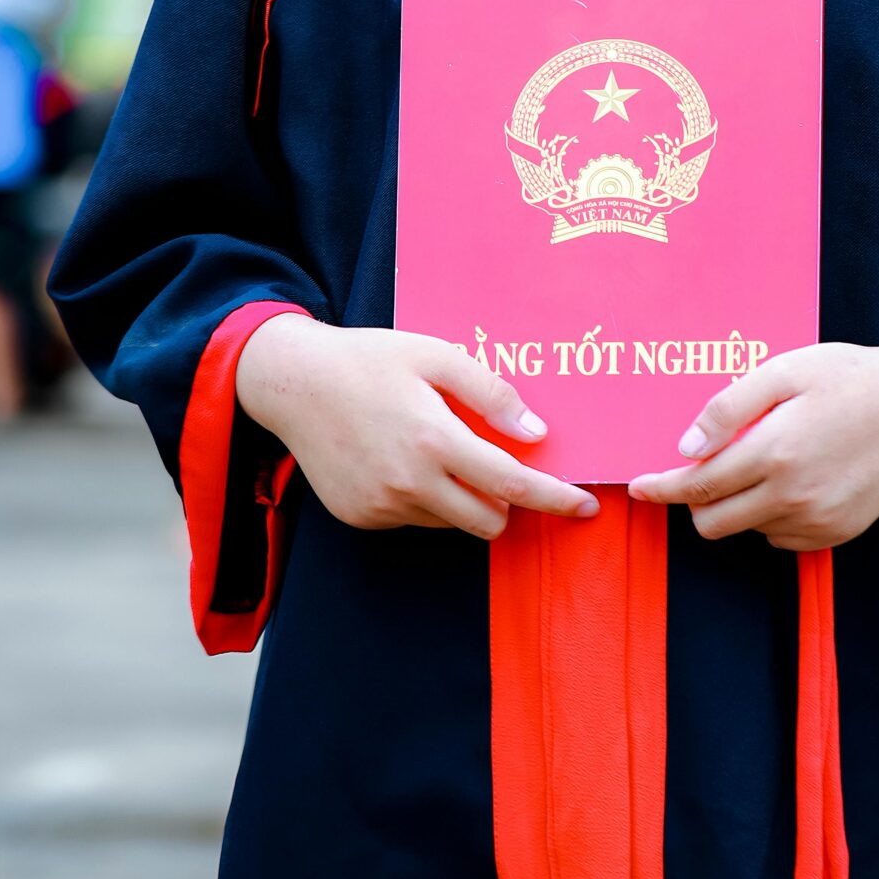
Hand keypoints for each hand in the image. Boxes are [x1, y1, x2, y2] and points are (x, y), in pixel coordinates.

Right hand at [235, 315, 598, 539]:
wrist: (292, 383)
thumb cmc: (370, 360)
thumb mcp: (435, 356)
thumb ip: (492, 394)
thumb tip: (536, 435)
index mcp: (434, 440)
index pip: (512, 485)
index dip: (555, 498)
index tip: (586, 505)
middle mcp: (409, 483)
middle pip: (489, 521)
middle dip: (507, 502)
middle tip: (500, 465)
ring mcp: (382, 506)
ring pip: (451, 522)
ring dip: (461, 498)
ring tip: (434, 448)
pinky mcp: (360, 517)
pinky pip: (414, 520)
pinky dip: (423, 499)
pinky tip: (400, 458)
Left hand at [628, 334, 878, 550]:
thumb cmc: (847, 378)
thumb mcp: (783, 371)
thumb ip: (728, 409)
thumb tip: (685, 449)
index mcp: (774, 453)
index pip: (698, 486)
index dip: (662, 488)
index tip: (638, 487)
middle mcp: (794, 497)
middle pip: (714, 523)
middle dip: (696, 501)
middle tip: (703, 469)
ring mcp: (819, 521)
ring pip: (748, 530)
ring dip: (739, 505)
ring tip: (765, 460)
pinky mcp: (839, 534)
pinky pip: (782, 538)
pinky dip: (773, 516)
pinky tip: (792, 479)